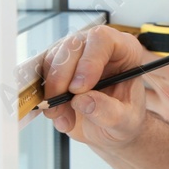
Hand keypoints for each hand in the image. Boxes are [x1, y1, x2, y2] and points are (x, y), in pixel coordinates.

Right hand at [40, 25, 154, 147]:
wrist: (112, 129)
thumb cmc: (126, 119)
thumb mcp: (127, 120)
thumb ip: (109, 111)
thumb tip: (82, 100)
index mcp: (124, 49)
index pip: (102, 39)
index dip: (88, 61)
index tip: (79, 88)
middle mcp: (97, 47)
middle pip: (71, 47)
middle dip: (61, 79)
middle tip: (61, 107)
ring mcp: (75, 55)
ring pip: (52, 60)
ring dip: (52, 93)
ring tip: (65, 119)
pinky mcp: (57, 68)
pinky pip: (42, 75)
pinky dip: (45, 97)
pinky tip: (58, 116)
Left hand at [145, 11, 168, 146]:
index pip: (144, 58)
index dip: (137, 50)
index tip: (139, 45)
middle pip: (138, 74)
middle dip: (137, 65)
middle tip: (143, 59)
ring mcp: (168, 106)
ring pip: (140, 92)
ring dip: (141, 84)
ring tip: (148, 79)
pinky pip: (149, 108)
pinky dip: (148, 100)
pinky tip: (158, 97)